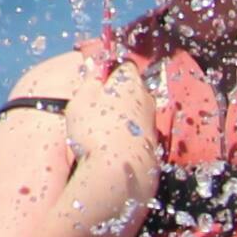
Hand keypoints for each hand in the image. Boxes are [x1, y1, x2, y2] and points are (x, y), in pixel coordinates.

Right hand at [60, 56, 162, 230]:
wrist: (117, 171)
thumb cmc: (95, 130)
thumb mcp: (82, 99)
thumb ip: (90, 80)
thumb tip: (97, 65)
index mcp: (130, 81)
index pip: (124, 66)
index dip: (110, 72)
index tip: (96, 84)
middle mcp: (147, 98)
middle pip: (132, 89)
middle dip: (116, 95)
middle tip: (94, 109)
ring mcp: (152, 121)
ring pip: (135, 111)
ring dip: (121, 117)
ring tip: (100, 131)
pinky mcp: (154, 142)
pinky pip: (137, 131)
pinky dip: (126, 135)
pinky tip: (112, 145)